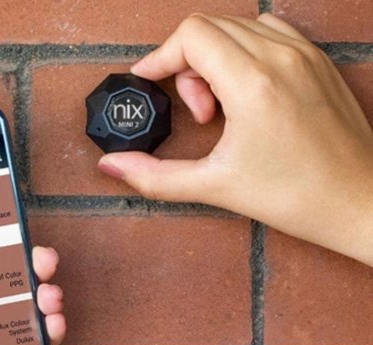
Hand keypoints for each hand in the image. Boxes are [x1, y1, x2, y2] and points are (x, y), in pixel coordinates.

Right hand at [98, 13, 372, 265]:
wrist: (360, 203)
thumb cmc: (297, 196)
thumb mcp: (215, 187)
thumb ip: (155, 176)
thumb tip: (113, 166)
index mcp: (254, 83)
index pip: (192, 35)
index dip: (160, 57)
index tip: (149, 82)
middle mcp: (282, 57)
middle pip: (209, 27)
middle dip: (186, 65)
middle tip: (198, 112)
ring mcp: (305, 54)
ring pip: (238, 25)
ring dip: (215, 57)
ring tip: (222, 105)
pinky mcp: (319, 61)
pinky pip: (269, 32)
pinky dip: (244, 51)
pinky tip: (246, 90)